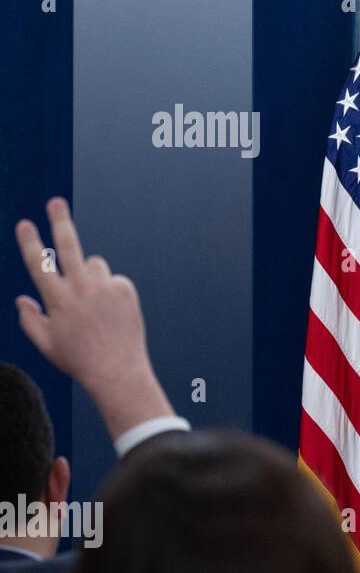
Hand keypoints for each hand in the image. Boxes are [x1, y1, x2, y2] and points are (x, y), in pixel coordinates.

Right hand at [14, 198, 172, 436]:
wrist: (118, 370)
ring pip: (94, 264)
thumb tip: (21, 298)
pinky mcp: (125, 289)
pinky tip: (111, 312)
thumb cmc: (78, 359)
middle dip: (59, 221)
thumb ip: (30, 320)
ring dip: (89, 275)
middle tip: (56, 202)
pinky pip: (113, 279)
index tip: (25, 223)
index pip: (38, 263)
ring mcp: (105, 287)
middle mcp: (80, 288)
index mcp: (56, 299)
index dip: (30, 241)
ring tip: (93, 305)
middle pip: (68, 245)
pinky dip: (109, 289)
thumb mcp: (46, 343)